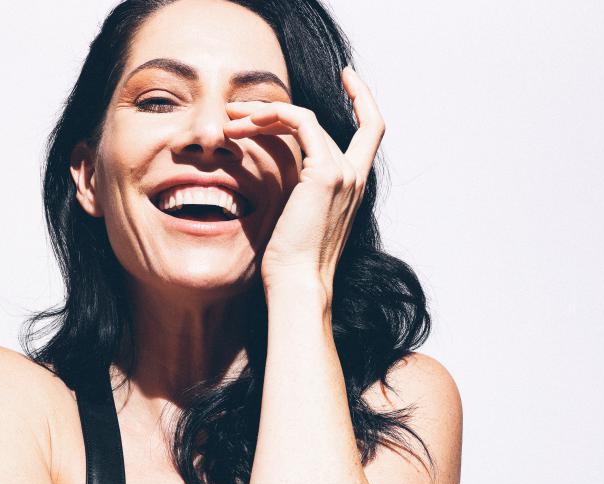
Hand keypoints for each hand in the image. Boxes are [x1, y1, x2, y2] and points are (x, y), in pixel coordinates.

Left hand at [223, 65, 384, 291]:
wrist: (299, 286)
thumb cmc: (291, 266)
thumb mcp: (296, 222)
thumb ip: (297, 193)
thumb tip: (275, 182)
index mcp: (353, 189)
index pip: (371, 132)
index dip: (363, 99)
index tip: (348, 77)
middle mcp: (354, 177)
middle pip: (320, 122)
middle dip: (276, 111)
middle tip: (240, 112)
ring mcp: (343, 174)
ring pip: (305, 118)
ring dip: (265, 113)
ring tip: (232, 120)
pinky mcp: (325, 174)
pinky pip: (300, 123)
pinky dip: (273, 115)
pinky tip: (246, 124)